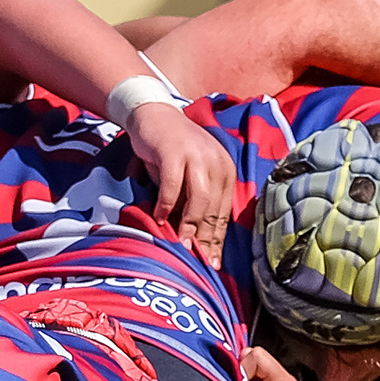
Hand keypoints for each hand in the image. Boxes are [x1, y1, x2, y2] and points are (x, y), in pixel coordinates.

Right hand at [123, 101, 235, 261]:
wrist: (154, 115)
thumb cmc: (170, 152)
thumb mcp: (190, 177)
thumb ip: (195, 202)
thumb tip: (195, 241)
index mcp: (226, 171)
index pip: (224, 214)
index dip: (217, 241)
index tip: (211, 265)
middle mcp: (217, 163)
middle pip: (214, 209)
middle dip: (205, 239)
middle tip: (196, 262)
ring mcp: (197, 156)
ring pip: (199, 199)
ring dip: (188, 225)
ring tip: (179, 244)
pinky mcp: (175, 152)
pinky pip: (173, 185)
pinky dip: (166, 204)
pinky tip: (158, 218)